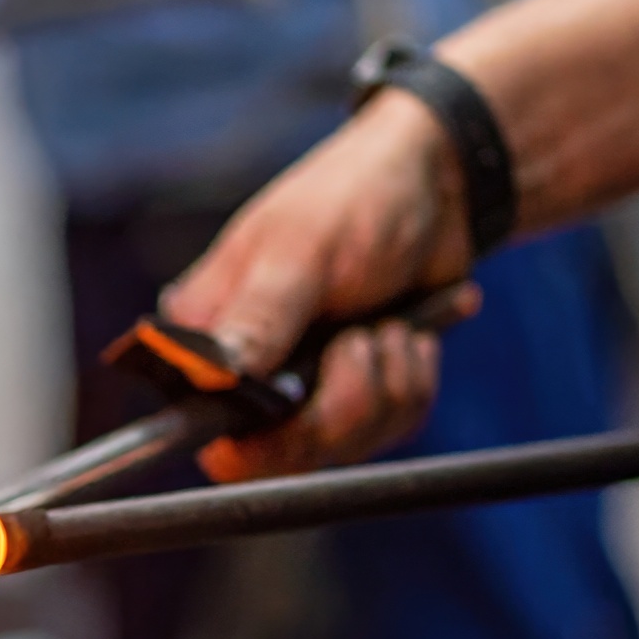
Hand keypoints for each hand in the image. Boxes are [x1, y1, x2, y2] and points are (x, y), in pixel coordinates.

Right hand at [160, 89, 479, 480]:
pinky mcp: (357, 393)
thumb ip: (260, 317)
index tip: (295, 407)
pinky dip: (411, 381)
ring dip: (386, 383)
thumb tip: (212, 377)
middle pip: (282, 453)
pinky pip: (388, 428)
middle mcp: (249, 372)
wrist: (437, 185)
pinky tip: (410, 333)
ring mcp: (306, 387)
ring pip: (344, 444)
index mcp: (209, 335)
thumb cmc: (354, 199)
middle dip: (341, 404)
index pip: (201, 426)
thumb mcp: (303, 251)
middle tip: (363, 339)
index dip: (246, 442)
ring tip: (390, 322)